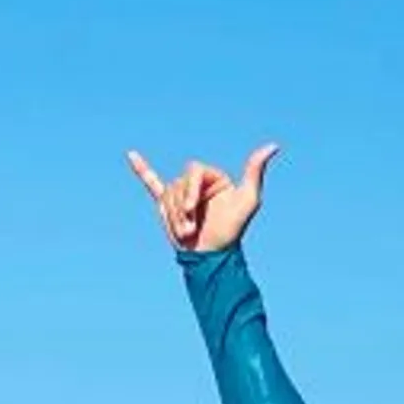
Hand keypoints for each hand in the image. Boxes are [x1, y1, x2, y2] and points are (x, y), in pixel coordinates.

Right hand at [127, 142, 278, 255]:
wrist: (212, 257)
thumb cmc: (232, 230)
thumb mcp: (248, 199)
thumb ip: (255, 171)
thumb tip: (272, 146)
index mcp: (212, 177)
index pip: (192, 170)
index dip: (189, 189)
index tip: (192, 209)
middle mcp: (196, 183)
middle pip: (178, 184)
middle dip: (181, 207)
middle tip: (190, 229)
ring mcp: (180, 194)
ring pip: (167, 196)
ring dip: (173, 217)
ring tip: (186, 234)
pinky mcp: (167, 205)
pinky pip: (152, 183)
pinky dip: (141, 170)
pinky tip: (130, 155)